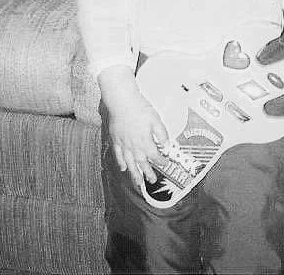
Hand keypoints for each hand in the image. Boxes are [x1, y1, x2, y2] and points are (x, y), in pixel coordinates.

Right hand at [98, 66, 168, 188]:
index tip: (165, 164)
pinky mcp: (115, 139)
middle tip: (152, 181)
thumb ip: (162, 134)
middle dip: (148, 173)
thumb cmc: (140, 108)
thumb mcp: (156, 119)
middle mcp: (134, 146)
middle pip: (142, 163)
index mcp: (145, 141)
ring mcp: (123, 144)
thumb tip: (167, 146)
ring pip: (129, 163)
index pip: (155, 155)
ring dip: (134, 174)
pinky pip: (118, 154)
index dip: (161, 161)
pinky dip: (120, 163)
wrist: (121, 101)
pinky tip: (123, 168)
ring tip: (138, 183)